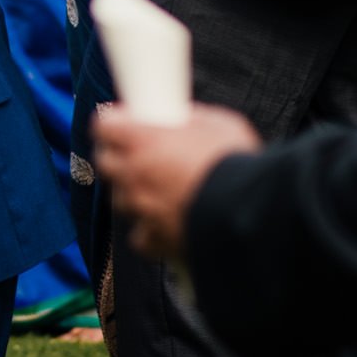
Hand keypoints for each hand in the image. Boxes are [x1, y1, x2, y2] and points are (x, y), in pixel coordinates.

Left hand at [92, 102, 260, 261]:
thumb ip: (194, 119)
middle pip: (105, 162)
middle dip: (117, 156)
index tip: (120, 125)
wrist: (252, 214)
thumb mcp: (220, 124)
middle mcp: (134, 173)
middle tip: (136, 155)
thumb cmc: (237, 163)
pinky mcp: (156, 239)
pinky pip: (140, 237)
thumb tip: (185, 117)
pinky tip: (164, 225)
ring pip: (119, 199)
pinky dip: (149, 232)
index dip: (112, 125)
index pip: (104, 126)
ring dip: (132, 193)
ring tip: (154, 191)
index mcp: (143, 139)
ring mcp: (142, 208)